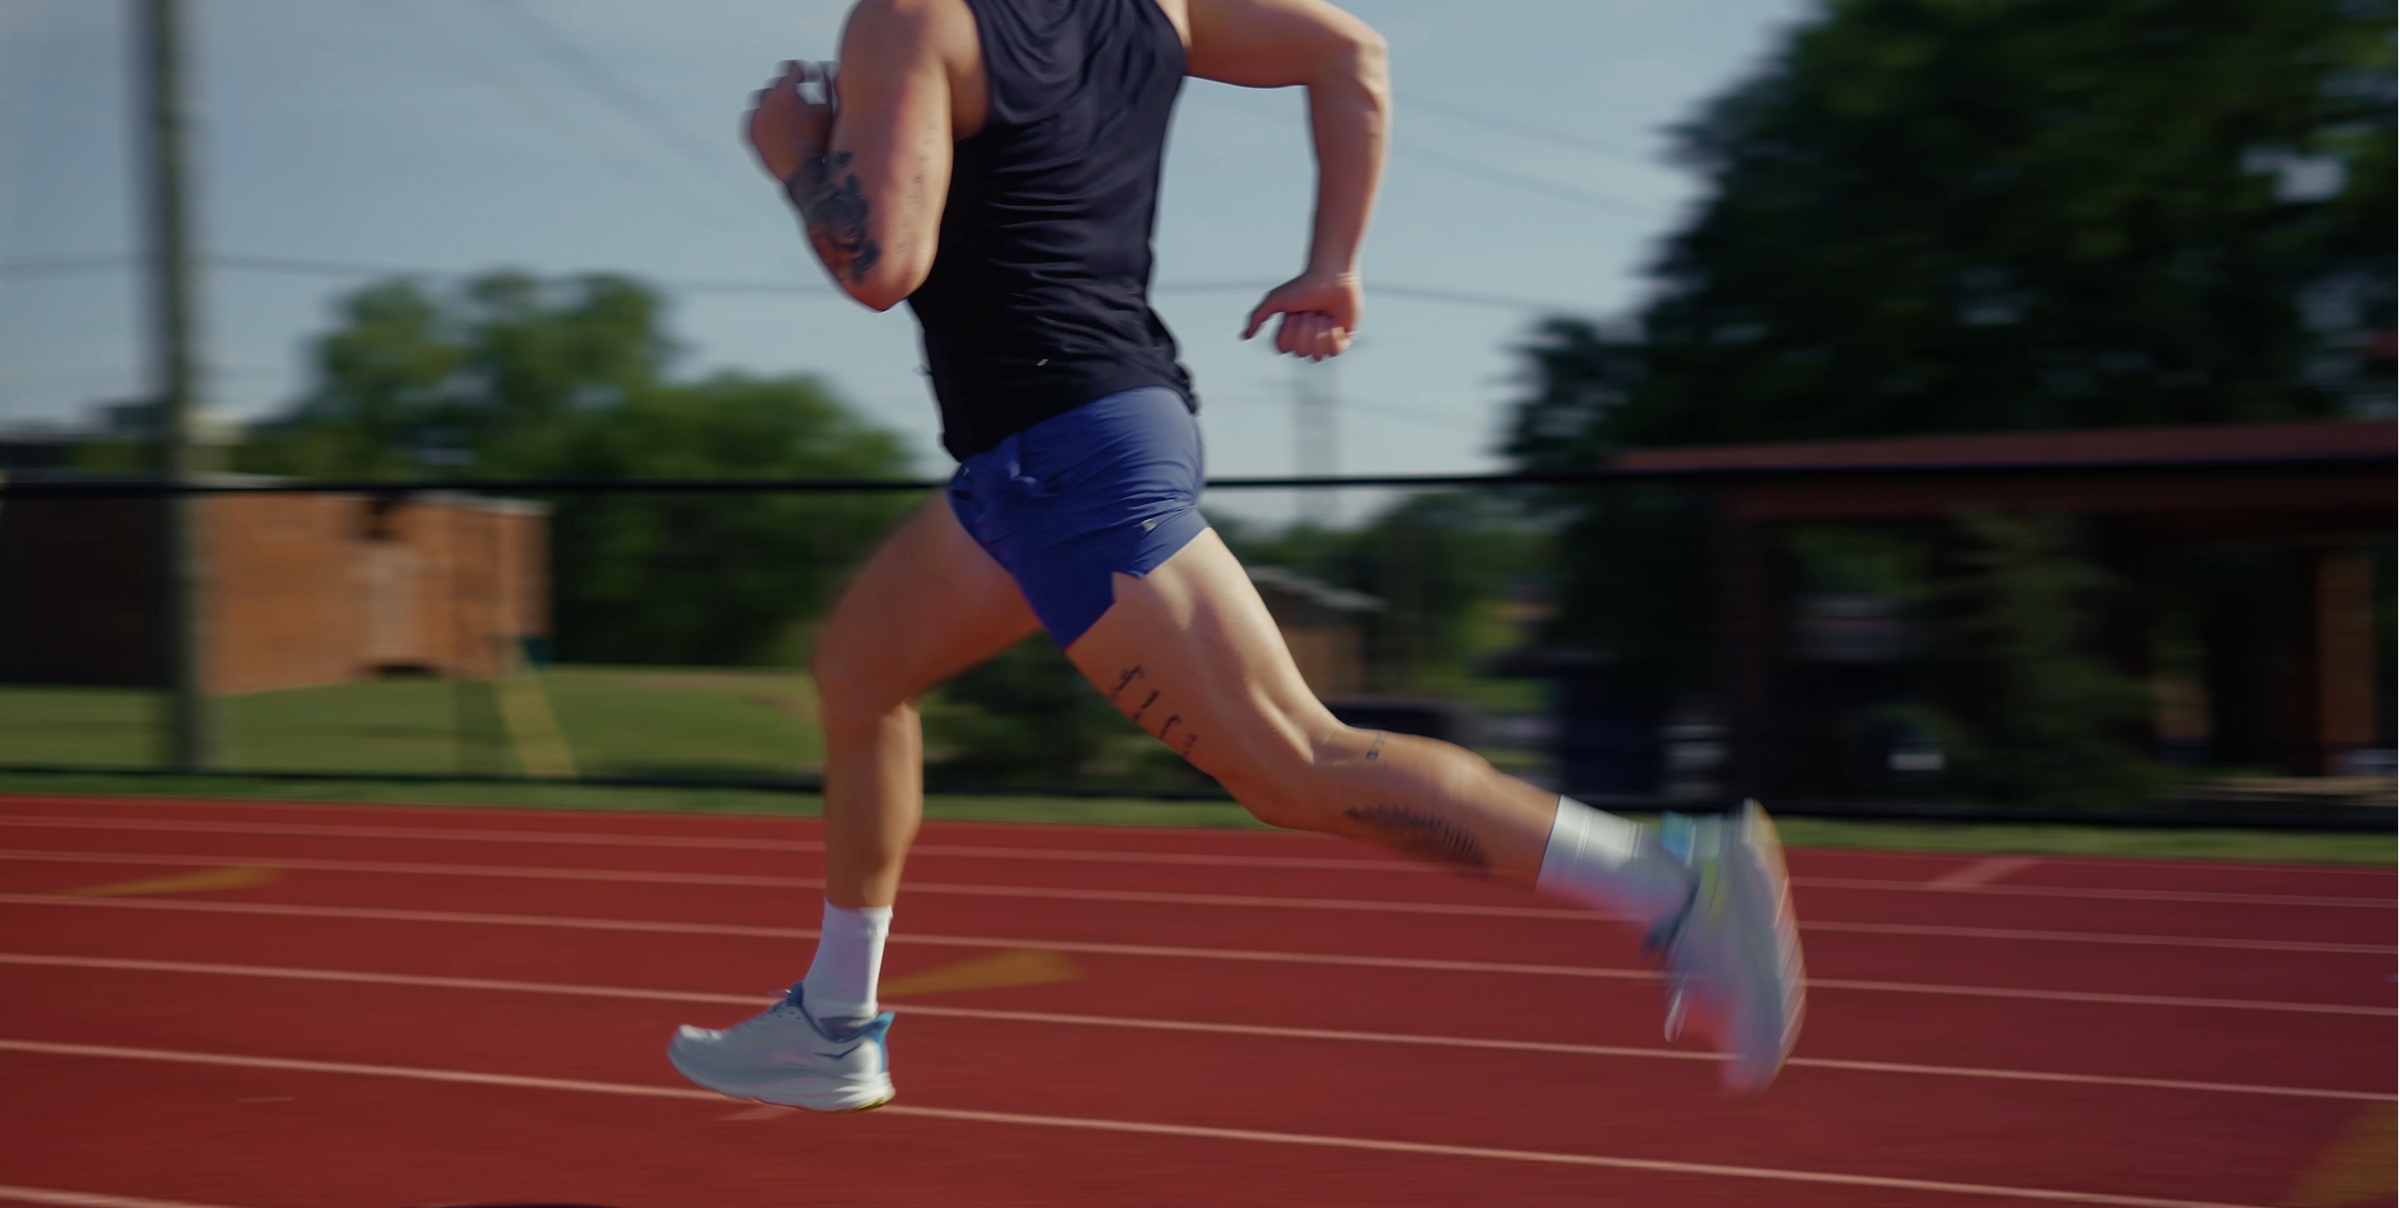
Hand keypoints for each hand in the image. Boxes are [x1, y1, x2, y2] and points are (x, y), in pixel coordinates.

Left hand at [745, 60, 836, 181]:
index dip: (803, 72)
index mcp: (785, 92)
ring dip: (773, 104)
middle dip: (788, 91)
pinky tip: (777, 126)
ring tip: (788, 115)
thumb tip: (826, 66)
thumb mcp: (830, 110)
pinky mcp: (749, 133)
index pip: (791, 68)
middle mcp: (766, 102)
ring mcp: (755, 118)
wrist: (805, 175)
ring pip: (761, 101)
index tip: (810, 79)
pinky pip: (754, 118)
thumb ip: (828, 84)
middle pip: (775, 85)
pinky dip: (764, 119)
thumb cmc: (823, 141)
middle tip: (801, 101)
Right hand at [1242, 272, 1361, 360]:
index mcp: (1290, 332)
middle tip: (1312, 311)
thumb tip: (1243, 337)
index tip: (1294, 313)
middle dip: (1305, 330)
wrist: (1333, 276)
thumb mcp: (1274, 300)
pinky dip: (1333, 335)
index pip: (1284, 348)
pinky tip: (1335, 321)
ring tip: (1323, 315)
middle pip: (1300, 353)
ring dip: (1319, 332)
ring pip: (1317, 356)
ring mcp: (1325, 340)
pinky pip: (1335, 352)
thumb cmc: (1302, 286)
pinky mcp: (1344, 339)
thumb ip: (1257, 317)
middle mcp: (1306, 338)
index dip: (1288, 332)